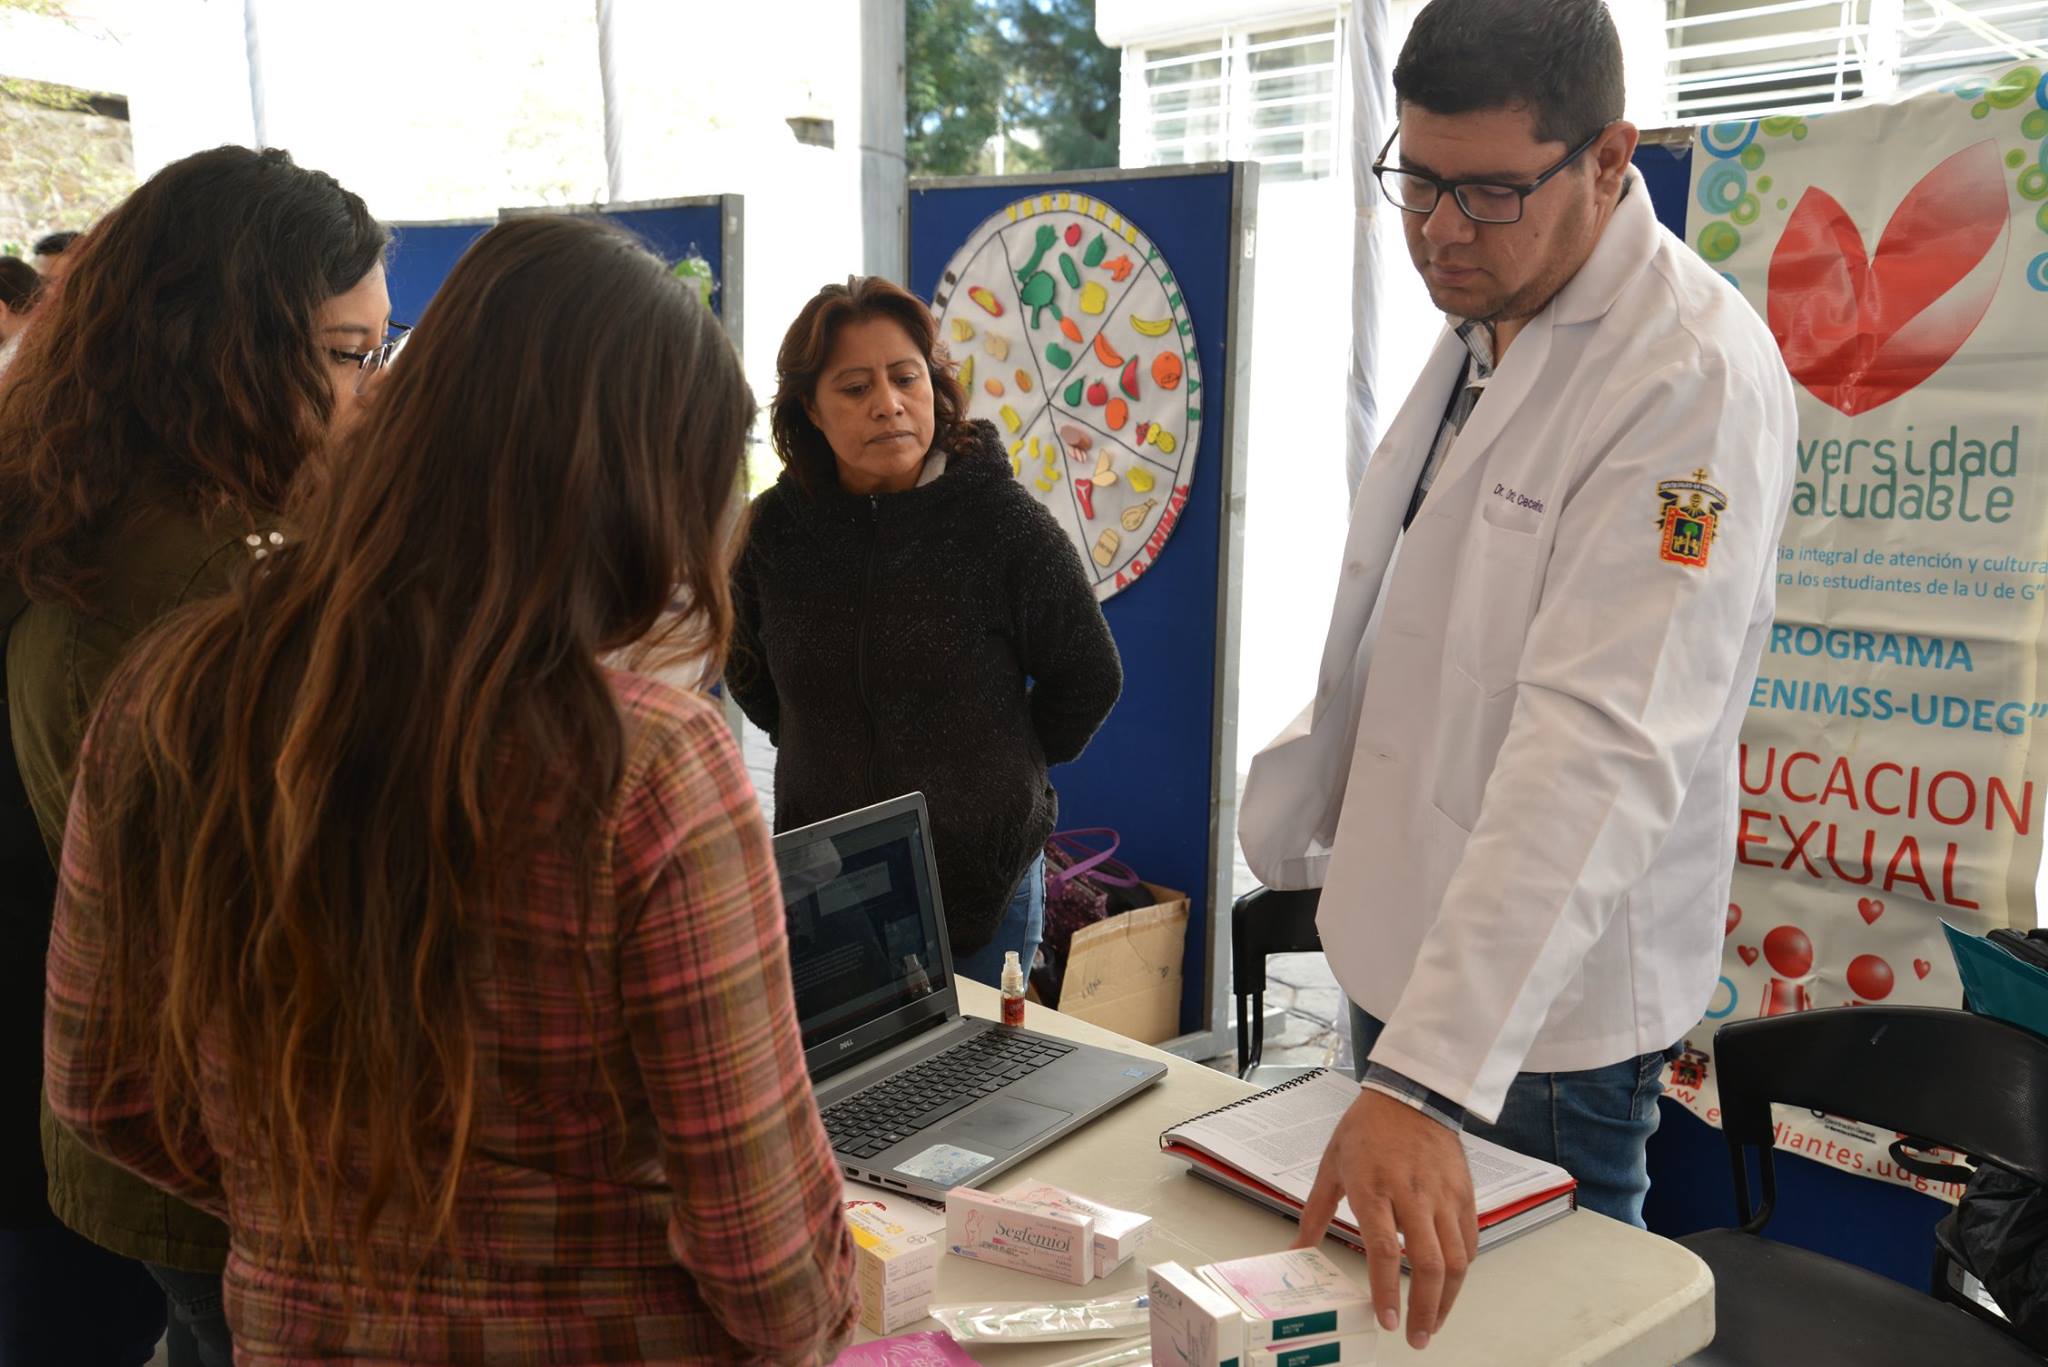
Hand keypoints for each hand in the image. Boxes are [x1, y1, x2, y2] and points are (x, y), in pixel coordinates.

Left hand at [1295, 1088, 1478, 1349]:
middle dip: (1424, 1310)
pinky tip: (1448, 1287)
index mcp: (1374, 1188)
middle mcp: (1412, 1194)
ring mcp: (1442, 1194)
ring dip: (1447, 1299)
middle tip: (1415, 1337)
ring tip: (1433, 1322)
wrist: (1410, 1095)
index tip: (1386, 1320)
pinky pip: (1469, 1240)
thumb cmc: (1366, 1129)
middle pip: (1429, 1264)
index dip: (1387, 1290)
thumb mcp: (1331, 1166)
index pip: (1385, 1250)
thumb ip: (1314, 1214)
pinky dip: (1461, 1270)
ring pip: (1456, 1259)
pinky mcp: (1464, 1193)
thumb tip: (1295, 1251)